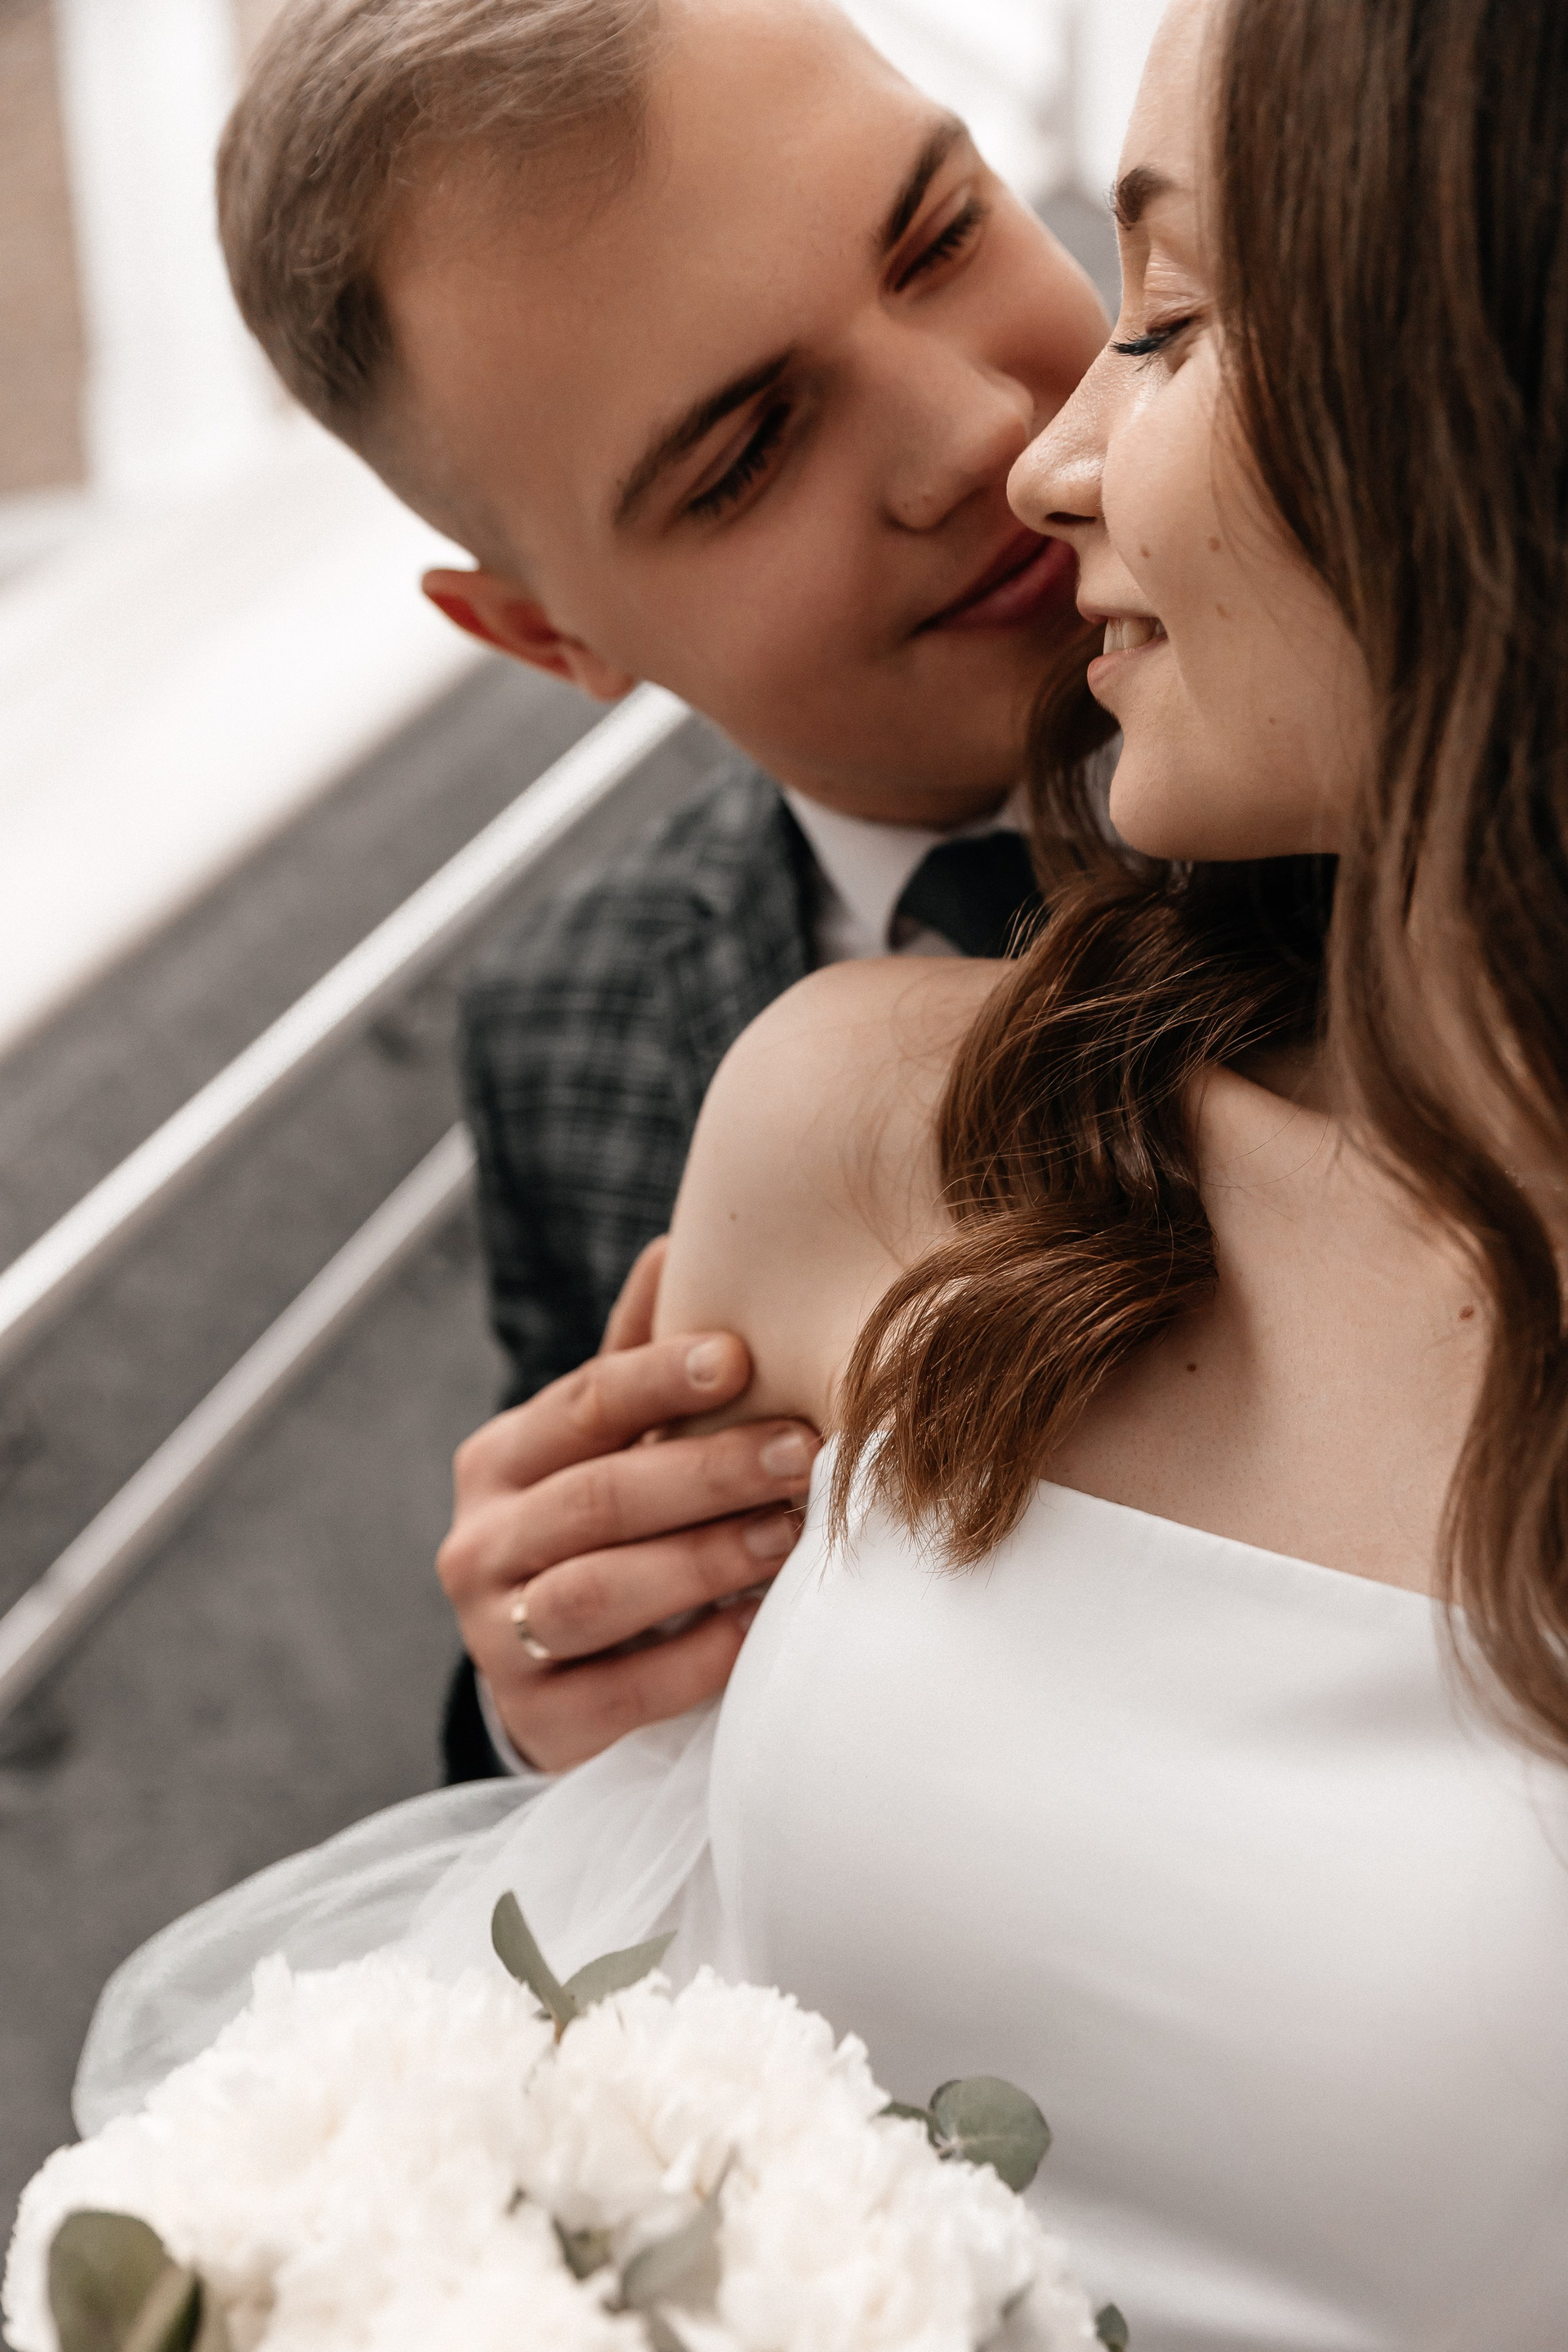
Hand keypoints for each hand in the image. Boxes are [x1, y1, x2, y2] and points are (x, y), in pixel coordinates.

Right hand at [437, 1239, 819, 1772]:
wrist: (555, 1679)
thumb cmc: (603, 1535)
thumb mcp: (606, 1450)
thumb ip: (635, 1363)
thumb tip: (678, 1246)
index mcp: (497, 1462)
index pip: (579, 1408)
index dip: (657, 1379)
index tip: (741, 1357)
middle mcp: (478, 1547)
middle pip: (595, 1500)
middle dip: (705, 1472)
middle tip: (801, 1451)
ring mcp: (498, 1640)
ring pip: (597, 1593)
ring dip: (701, 1560)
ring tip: (786, 1533)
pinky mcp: (537, 1723)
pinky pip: (624, 1689)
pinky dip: (698, 1654)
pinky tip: (758, 1624)